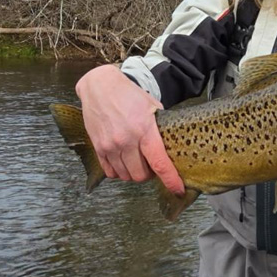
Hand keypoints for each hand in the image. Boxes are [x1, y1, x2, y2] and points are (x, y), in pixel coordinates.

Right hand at [75, 64, 183, 194]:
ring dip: (133, 173)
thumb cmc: (129, 95)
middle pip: (141, 175)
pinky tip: (123, 161)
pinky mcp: (98, 147)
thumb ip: (161, 128)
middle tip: (151, 165)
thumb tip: (173, 146)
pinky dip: (119, 171)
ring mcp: (110, 145)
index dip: (170, 180)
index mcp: (144, 130)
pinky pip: (110, 171)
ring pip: (125, 176)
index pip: (159, 163)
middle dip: (149, 174)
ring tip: (136, 161)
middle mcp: (126, 140)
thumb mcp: (152, 107)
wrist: (100, 86)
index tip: (178, 189)